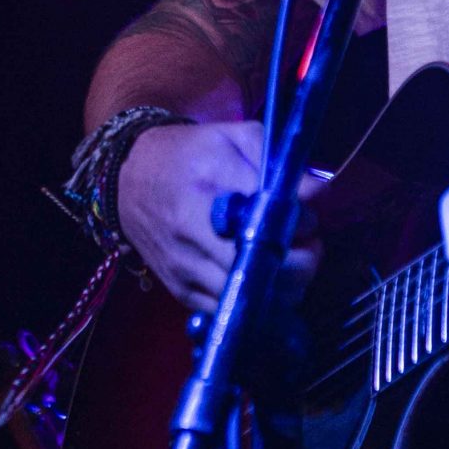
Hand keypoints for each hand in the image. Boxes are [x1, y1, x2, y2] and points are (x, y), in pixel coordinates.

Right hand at [117, 118, 324, 312]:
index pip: (273, 217)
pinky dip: (256, 302)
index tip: (307, 217)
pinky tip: (262, 278)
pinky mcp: (182, 292)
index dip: (302, 223)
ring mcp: (187, 267)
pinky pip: (232, 310)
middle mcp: (194, 230)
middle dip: (302, 262)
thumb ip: (277, 162)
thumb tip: (319, 192)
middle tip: (306, 245)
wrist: (128, 180)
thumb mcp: (234, 137)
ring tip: (286, 262)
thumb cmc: (190, 154)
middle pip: (266, 268)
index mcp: (212, 182)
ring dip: (284, 287)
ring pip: (253, 299)